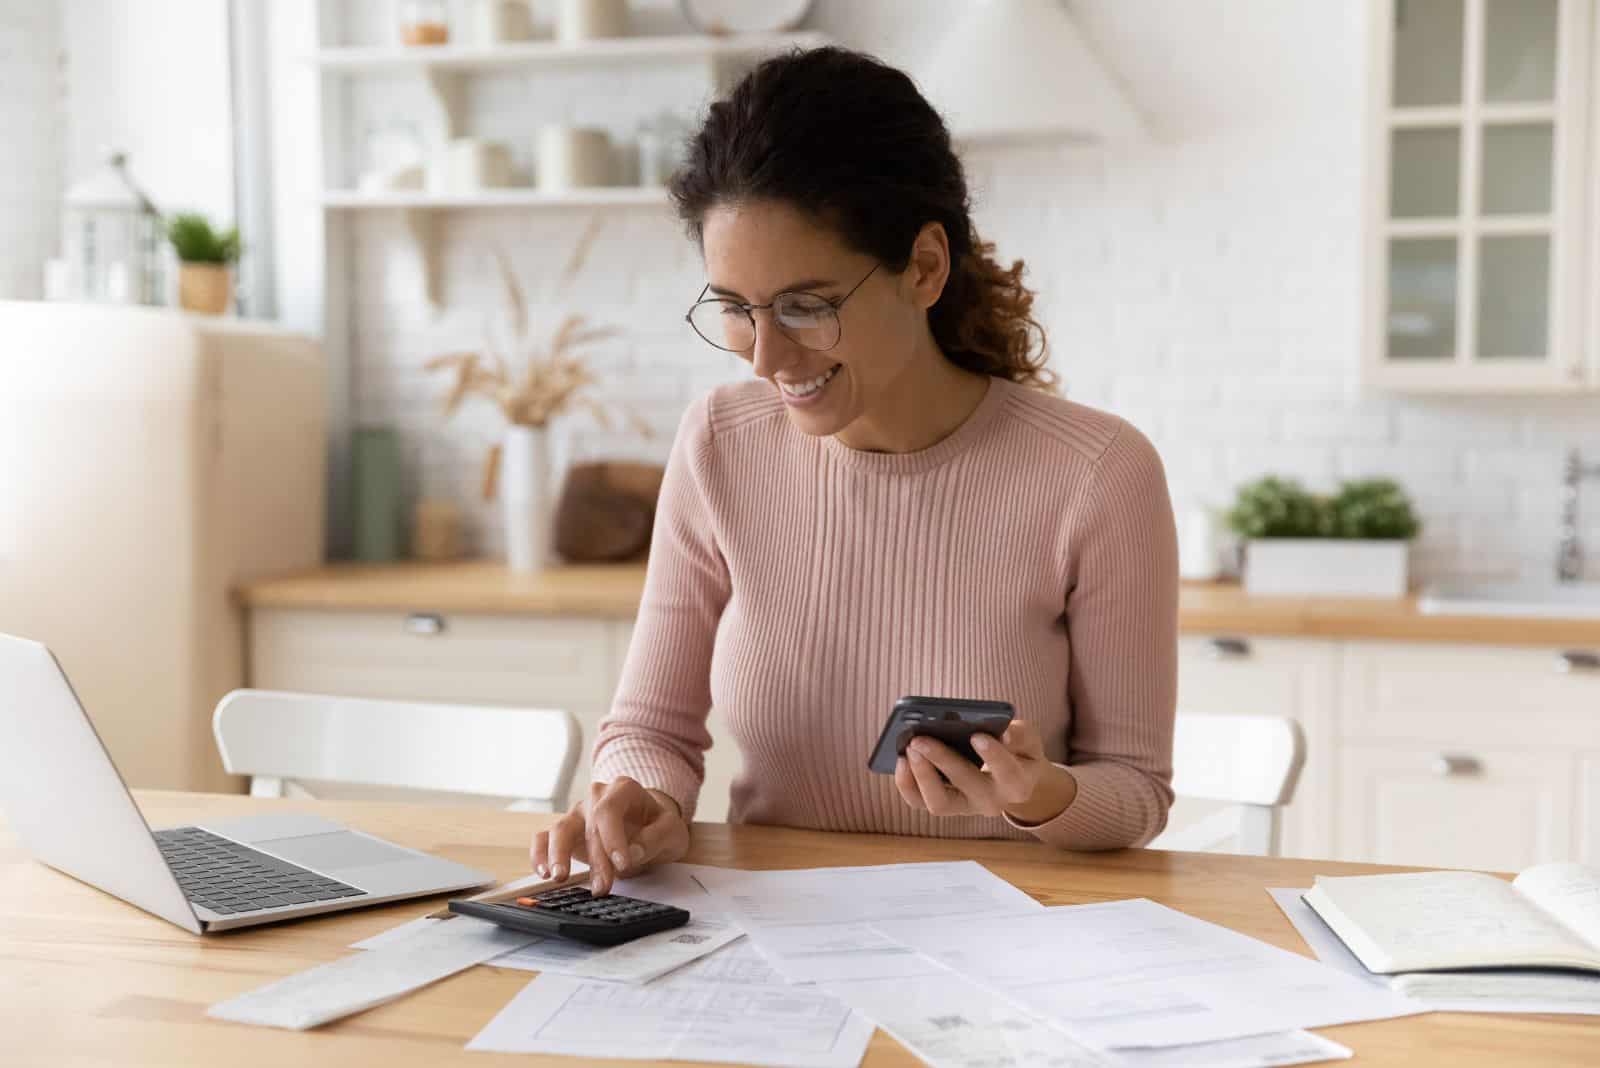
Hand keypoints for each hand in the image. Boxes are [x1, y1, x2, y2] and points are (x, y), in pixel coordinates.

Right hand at [531, 776, 690, 895]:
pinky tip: (544, 872)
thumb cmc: (658, 825)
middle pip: (589, 825)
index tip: (622, 864)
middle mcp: (596, 797)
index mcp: (623, 789)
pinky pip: (543, 838)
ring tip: (560, 878)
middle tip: (603, 887)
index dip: (612, 838)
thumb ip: (655, 838)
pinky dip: (540, 854)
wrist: (649, 824)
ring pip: (559, 829)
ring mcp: (578, 813)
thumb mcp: (672, 830)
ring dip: (558, 855)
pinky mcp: (566, 831)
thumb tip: (633, 852)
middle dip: (596, 859)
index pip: (609, 810)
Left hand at [894, 720, 1077, 825]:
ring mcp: (965, 807)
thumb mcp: (1029, 740)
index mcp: (1017, 784)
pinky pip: (919, 801)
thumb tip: (1003, 734)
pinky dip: (906, 782)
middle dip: (942, 760)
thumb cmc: (1018, 752)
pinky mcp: (943, 805)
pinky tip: (901, 758)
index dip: (994, 756)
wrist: (1010, 778)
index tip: (977, 735)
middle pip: (967, 786)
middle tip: (920, 738)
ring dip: (921, 775)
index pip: (1009, 774)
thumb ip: (1021, 734)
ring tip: (908, 748)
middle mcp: (992, 801)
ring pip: (939, 803)